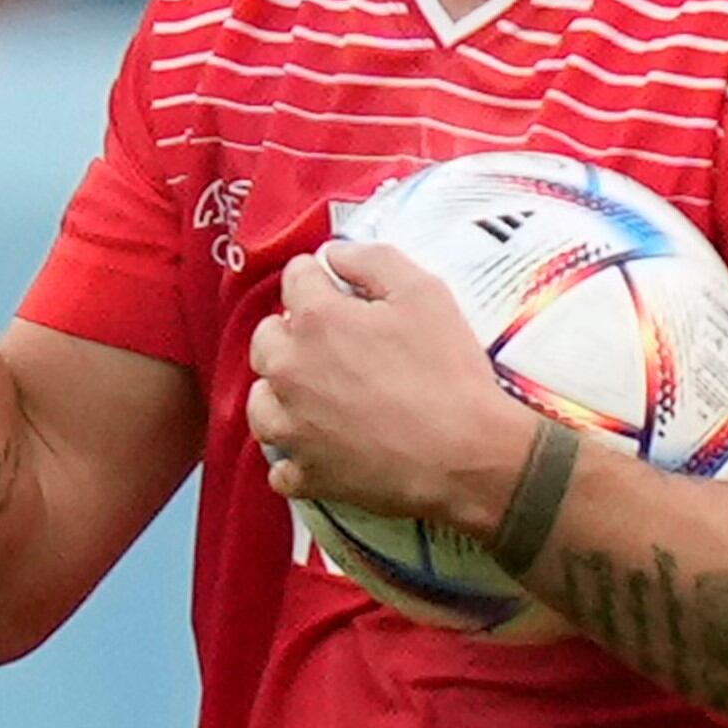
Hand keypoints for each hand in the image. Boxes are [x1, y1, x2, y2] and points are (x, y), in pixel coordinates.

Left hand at [243, 244, 542, 527]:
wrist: (467, 454)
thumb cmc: (448, 370)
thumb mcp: (425, 293)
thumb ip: (373, 260)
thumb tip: (334, 254)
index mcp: (315, 321)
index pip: (294, 278)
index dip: (318, 278)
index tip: (337, 288)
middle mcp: (289, 372)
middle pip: (265, 341)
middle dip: (290, 334)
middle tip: (330, 344)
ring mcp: (292, 428)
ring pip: (261, 404)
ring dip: (280, 395)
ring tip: (313, 396)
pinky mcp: (306, 474)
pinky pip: (281, 468)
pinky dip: (295, 460)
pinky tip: (319, 451)